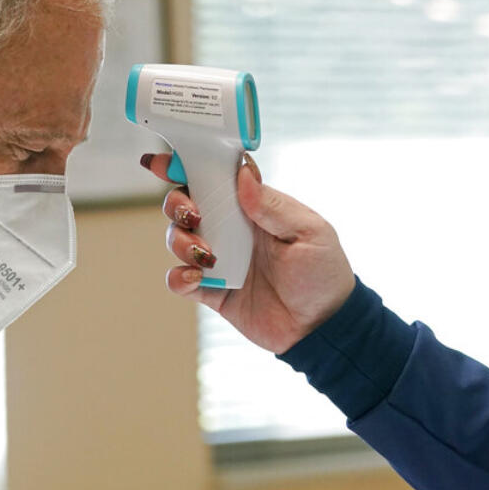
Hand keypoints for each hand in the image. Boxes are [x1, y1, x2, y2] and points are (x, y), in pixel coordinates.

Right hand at [142, 152, 355, 353]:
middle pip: (186, 204)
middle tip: (193, 214)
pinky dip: (179, 278)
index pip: (216, 177)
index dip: (187, 165)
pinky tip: (196, 279)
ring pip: (177, 239)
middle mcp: (232, 229)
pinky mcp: (213, 291)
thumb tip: (243, 173)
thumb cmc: (324, 274)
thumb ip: (274, 205)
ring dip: (180, 241)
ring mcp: (219, 259)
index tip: (164, 162)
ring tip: (206, 254)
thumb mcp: (310, 232)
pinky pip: (181, 281)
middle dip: (177, 203)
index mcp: (254, 207)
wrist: (323, 327)